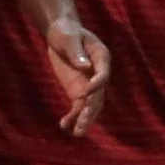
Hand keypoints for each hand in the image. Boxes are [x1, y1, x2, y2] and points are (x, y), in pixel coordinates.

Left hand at [44, 13, 111, 136]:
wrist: (60, 34)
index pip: (103, 74)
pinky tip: (64, 125)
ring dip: (84, 119)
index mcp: (102, 58)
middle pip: (99, 94)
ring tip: (77, 132)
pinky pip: (77, 107)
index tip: (86, 91)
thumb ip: (76, 51)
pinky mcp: (78, 91)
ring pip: (90, 105)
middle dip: (91, 109)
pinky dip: (72, 117)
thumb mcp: (69, 37)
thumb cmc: (66, 31)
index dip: (97, 83)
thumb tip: (84, 65)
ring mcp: (89, 85)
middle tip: (83, 120)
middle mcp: (98, 74)